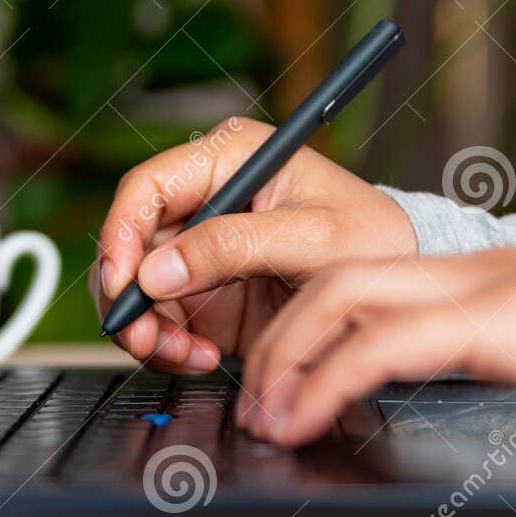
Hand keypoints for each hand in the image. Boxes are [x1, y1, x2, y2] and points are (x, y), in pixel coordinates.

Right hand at [93, 116, 417, 371]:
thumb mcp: (312, 238)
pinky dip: (170, 348)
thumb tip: (157, 272)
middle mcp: (205, 202)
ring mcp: (201, 251)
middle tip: (147, 339)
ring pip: (138, 290)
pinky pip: (162, 323)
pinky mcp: (205, 294)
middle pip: (129, 244)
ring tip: (184, 355)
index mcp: (228, 159)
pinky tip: (203, 357)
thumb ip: (234, 247)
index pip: (147, 187)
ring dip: (148, 330)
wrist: (395, 286)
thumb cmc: (370, 238)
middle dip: (130, 297)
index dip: (120, 233)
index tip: (123, 283)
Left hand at [237, 248, 515, 452]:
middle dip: (282, 338)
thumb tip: (451, 436)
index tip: (284, 386)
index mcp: (501, 283)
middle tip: (254, 402)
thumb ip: (510, 389)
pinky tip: (308, 416)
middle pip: (341, 276)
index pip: (377, 282)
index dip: (314, 328)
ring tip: (266, 416)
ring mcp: (499, 283)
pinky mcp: (511, 317)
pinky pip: (388, 340)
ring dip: (290, 355)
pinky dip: (330, 378)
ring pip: (348, 292)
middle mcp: (489, 270)